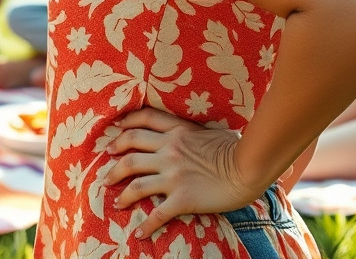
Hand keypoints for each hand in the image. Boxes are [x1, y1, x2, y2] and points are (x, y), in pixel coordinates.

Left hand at [101, 108, 260, 238]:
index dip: (124, 128)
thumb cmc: (237, 147)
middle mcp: (169, 150)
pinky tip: (140, 233)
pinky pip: (156, 213)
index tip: (113, 138)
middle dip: (114, 163)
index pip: (143, 121)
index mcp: (176, 132)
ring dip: (122, 194)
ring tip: (116, 202)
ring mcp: (173, 175)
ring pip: (135, 183)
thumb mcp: (210, 130)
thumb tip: (191, 134)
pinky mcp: (181, 198)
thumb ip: (192, 131)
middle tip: (107, 173)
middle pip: (129, 152)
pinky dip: (146, 225)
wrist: (249, 167)